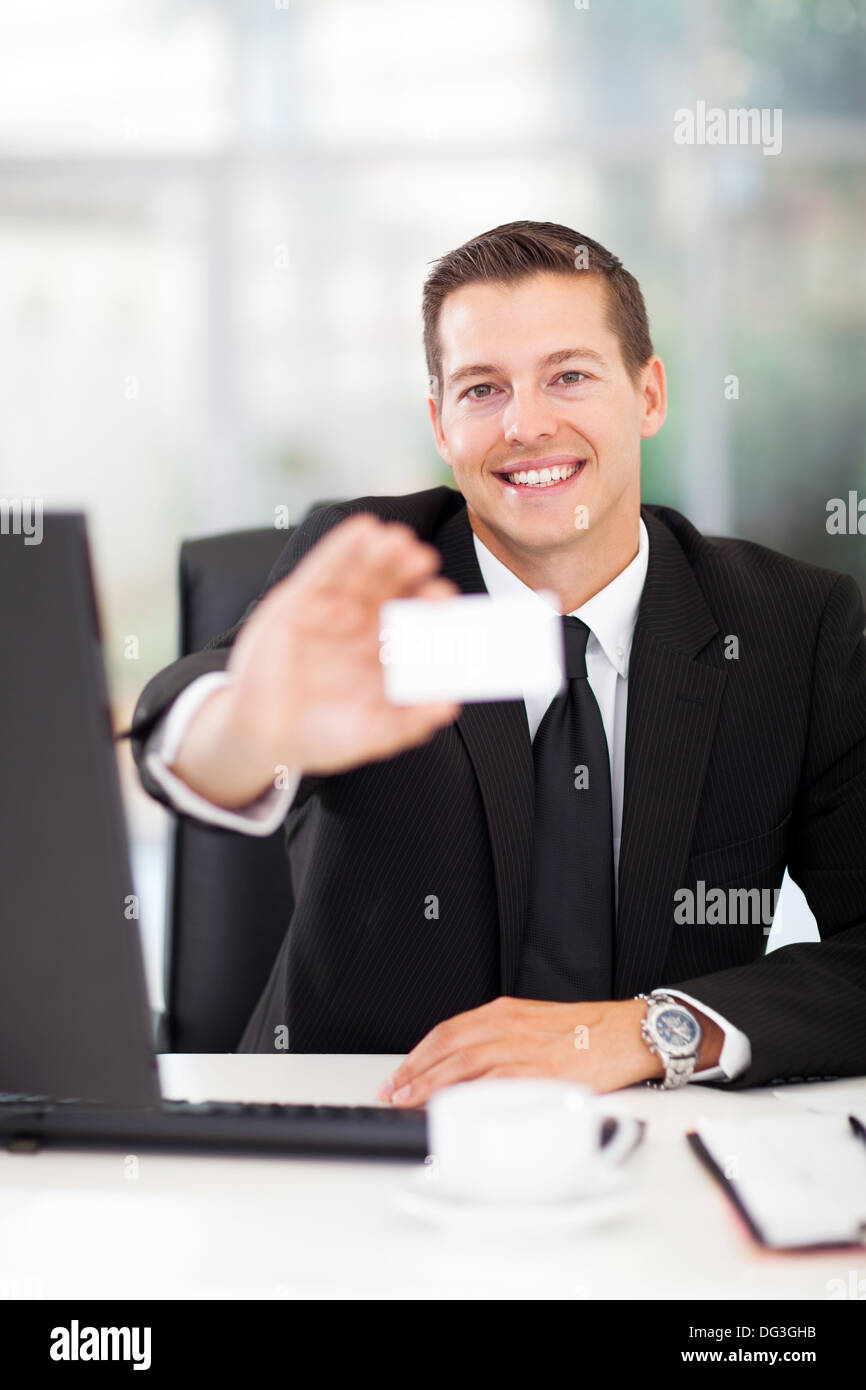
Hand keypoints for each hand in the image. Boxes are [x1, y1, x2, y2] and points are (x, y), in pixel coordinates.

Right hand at [224, 514, 460, 775]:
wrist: (263, 740)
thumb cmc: (322, 736)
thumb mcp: (373, 734)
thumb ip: (410, 721)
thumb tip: (449, 705)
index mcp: (385, 650)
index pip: (414, 617)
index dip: (429, 603)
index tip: (442, 597)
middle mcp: (361, 625)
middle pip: (390, 587)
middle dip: (406, 570)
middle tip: (422, 557)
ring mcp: (329, 610)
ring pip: (360, 573)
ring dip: (379, 553)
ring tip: (397, 538)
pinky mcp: (296, 603)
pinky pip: (322, 570)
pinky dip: (341, 549)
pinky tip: (362, 531)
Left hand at [377, 997, 665, 1106]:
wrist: (628, 1032)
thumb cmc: (588, 1033)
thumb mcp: (536, 1023)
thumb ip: (503, 1040)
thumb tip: (467, 1069)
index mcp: (505, 1012)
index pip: (447, 1031)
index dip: (418, 1054)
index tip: (399, 1074)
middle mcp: (509, 1025)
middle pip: (448, 1047)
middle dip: (414, 1072)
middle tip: (392, 1092)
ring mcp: (523, 1047)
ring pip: (464, 1063)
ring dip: (431, 1085)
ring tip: (409, 1103)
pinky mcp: (541, 1071)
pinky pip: (496, 1082)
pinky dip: (470, 1096)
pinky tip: (454, 1108)